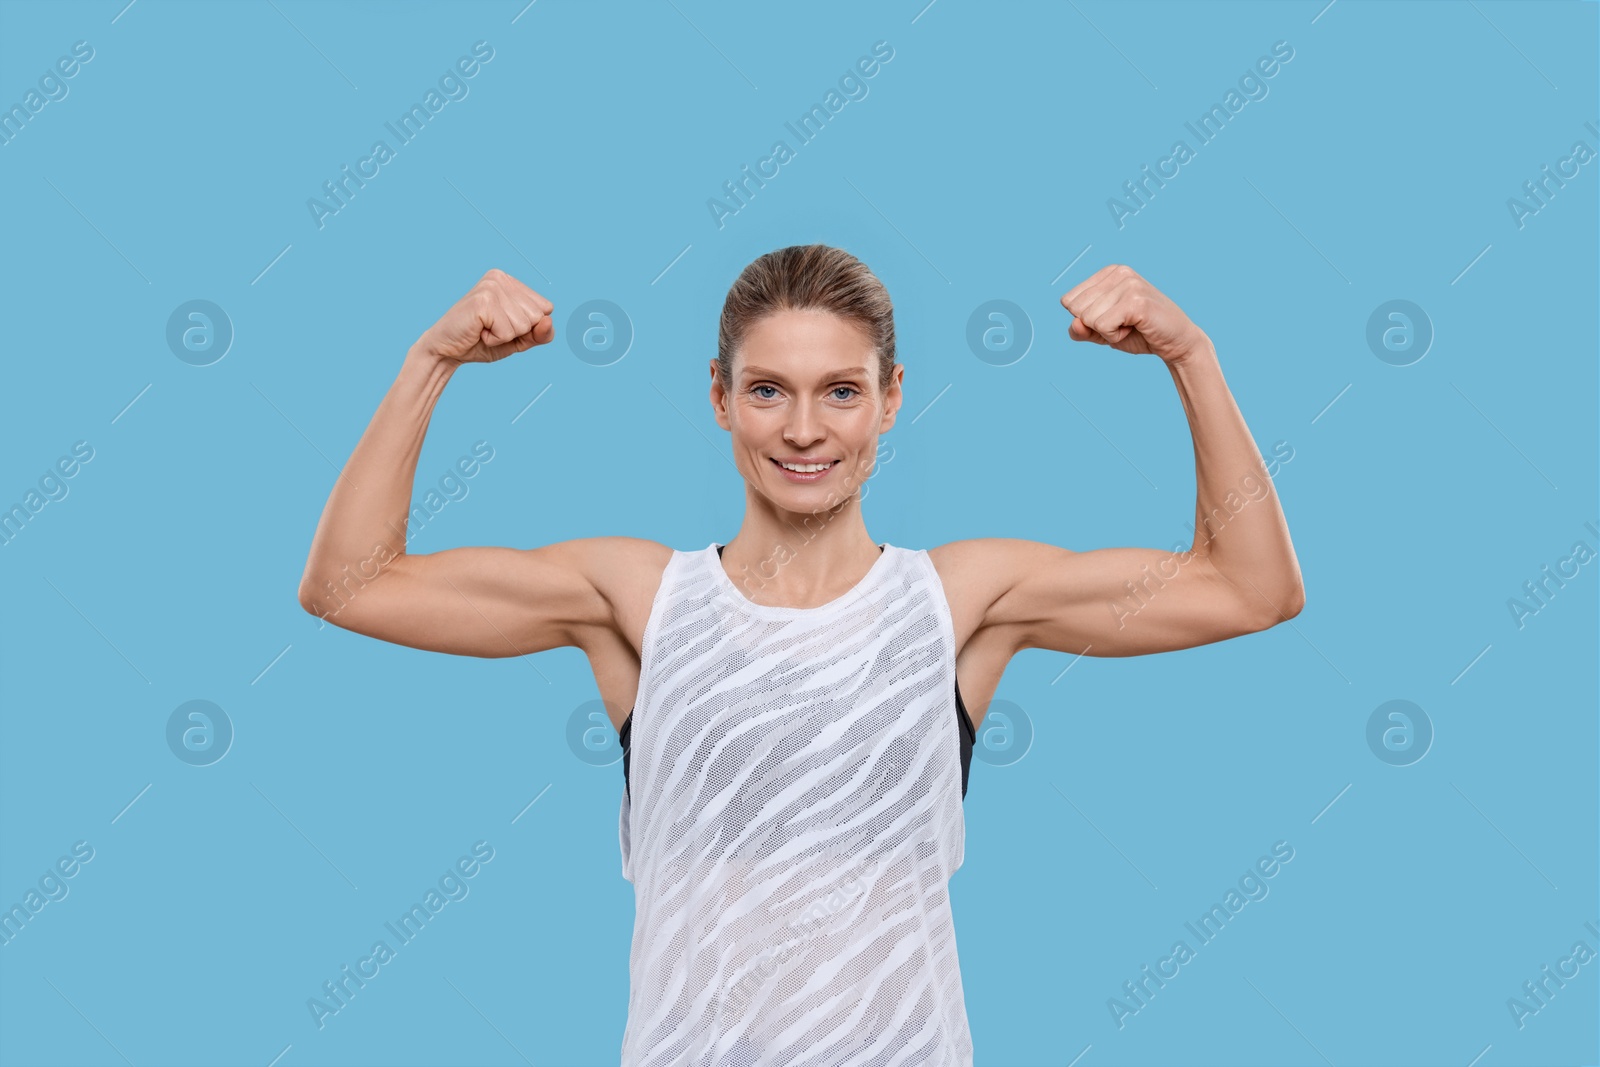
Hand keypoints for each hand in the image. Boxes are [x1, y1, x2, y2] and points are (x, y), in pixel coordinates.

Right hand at [414, 269, 554, 364]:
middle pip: (537, 316)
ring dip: (505, 336)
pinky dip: (495, 339)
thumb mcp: (518, 340)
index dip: (529, 327)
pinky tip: (479, 331)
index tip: (503, 325)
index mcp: (511, 281)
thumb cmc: (481, 343)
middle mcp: (501, 278)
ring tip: (484, 329)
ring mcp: (491, 287)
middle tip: (492, 328)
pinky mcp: (483, 300)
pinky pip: (508, 331)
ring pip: (524, 324)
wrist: (446, 351)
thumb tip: (549, 321)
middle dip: (518, 332)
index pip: (546, 308)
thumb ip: (540, 334)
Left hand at [1060, 264, 1210, 364]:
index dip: (1086, 320)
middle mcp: (1118, 272)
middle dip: (1095, 326)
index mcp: (1108, 273)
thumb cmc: (1139, 334)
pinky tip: (1135, 328)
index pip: (1068, 301)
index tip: (1113, 319)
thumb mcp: (1101, 332)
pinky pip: (1102, 326)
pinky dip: (1114, 337)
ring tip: (1131, 326)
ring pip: (1088, 319)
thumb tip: (1074, 324)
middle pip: (1076, 309)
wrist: (1176, 342)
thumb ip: (1081, 330)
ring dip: (1107, 333)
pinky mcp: (1136, 301)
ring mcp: (1128, 284)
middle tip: (1123, 324)